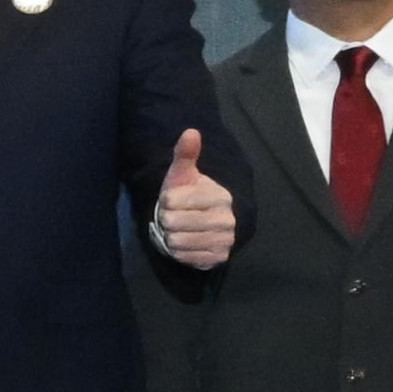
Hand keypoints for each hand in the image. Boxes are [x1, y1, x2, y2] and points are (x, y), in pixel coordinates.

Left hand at [151, 127, 238, 269]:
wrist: (203, 224)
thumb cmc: (188, 196)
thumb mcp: (184, 175)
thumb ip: (186, 154)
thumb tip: (191, 132)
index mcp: (220, 196)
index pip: (171, 200)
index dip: (165, 201)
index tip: (172, 200)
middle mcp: (227, 219)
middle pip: (172, 222)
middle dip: (166, 219)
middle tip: (174, 216)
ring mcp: (225, 240)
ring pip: (176, 240)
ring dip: (170, 236)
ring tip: (179, 229)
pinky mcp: (218, 259)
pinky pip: (184, 257)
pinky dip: (178, 252)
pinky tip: (185, 243)